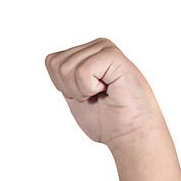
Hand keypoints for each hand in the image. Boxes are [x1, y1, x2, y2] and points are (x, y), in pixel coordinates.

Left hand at [45, 39, 166, 147]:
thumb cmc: (107, 120)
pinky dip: (89, 88)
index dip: (62, 86)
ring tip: (103, 94)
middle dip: (70, 88)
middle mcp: (97, 46)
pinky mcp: (114, 56)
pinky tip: (107, 90)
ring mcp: (106, 49)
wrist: (130, 134)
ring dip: (81, 90)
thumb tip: (50, 59)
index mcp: (88, 53)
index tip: (85, 95)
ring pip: (67, 68)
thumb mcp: (74, 94)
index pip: (51, 61)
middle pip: (56, 64)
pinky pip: (82, 71)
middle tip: (95, 96)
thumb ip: (63, 75)